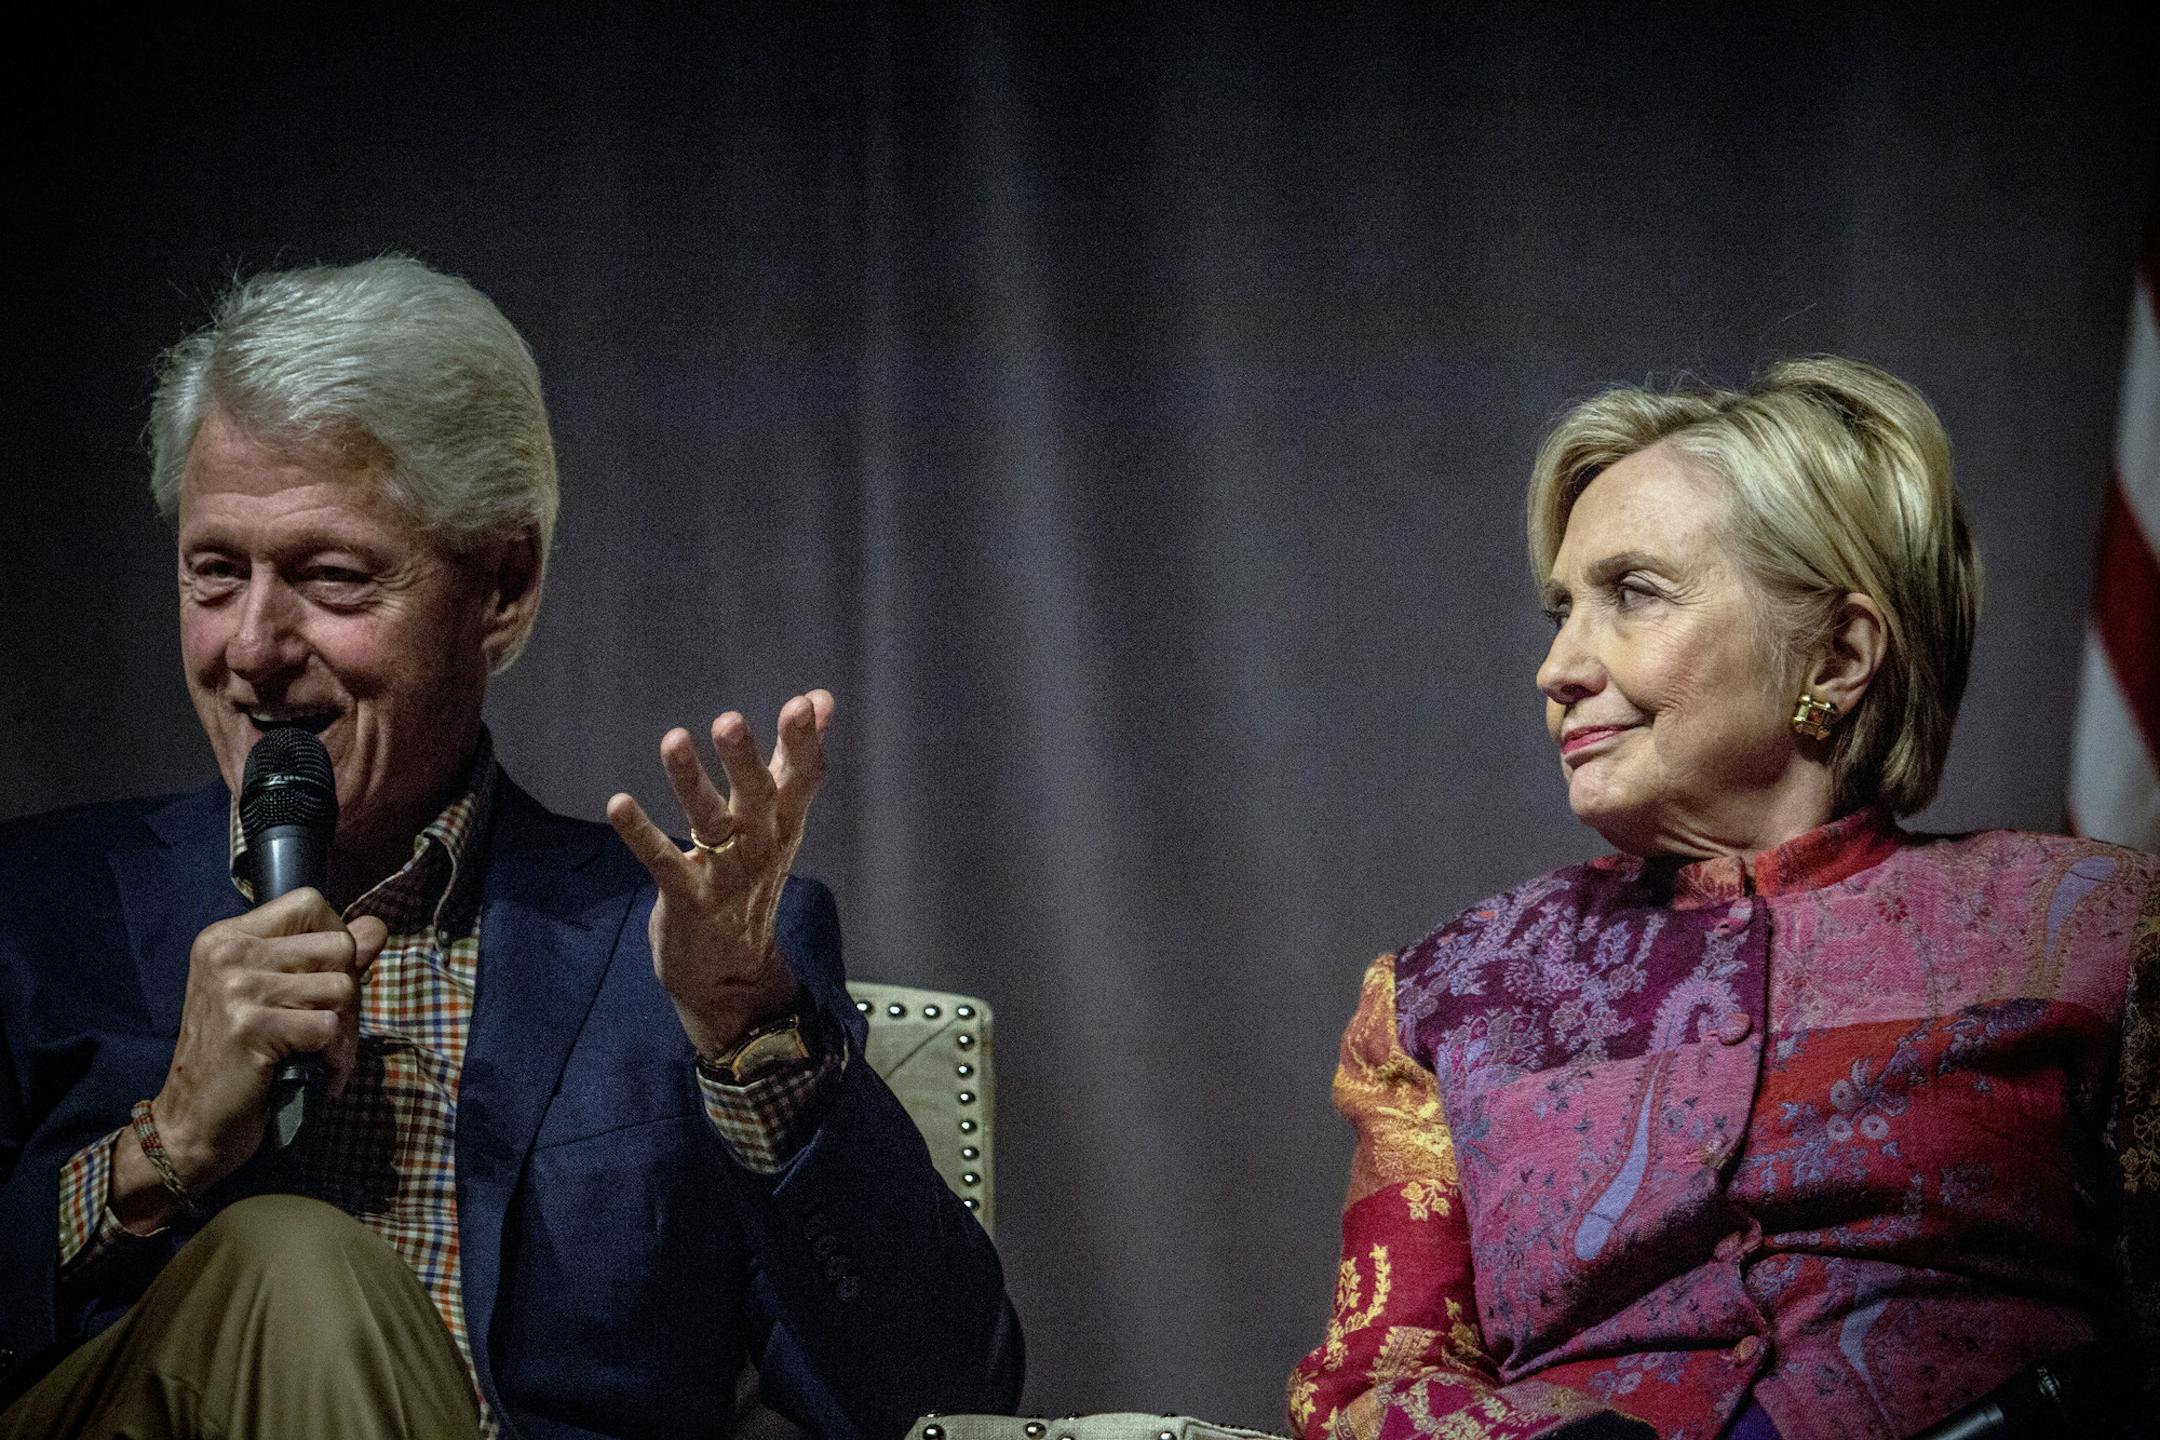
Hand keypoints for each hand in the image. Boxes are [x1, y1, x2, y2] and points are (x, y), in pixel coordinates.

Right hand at [132, 891, 385, 1210]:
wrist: (191, 1123)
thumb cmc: (238, 1058)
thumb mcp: (275, 996)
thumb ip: (326, 959)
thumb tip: (377, 926)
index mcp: (226, 937)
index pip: (310, 902)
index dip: (335, 938)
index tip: (321, 979)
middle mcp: (227, 953)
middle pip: (339, 946)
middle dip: (347, 992)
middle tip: (325, 1028)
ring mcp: (236, 988)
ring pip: (342, 988)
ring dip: (343, 1031)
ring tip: (317, 1053)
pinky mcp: (249, 1027)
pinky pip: (329, 1028)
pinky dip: (332, 1058)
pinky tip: (310, 1073)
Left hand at [606, 689, 833, 1057]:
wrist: (733, 974)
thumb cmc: (751, 882)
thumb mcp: (780, 822)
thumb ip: (793, 762)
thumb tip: (821, 700)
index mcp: (785, 824)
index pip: (803, 780)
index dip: (805, 743)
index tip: (805, 704)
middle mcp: (762, 846)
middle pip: (758, 798)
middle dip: (744, 760)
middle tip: (728, 721)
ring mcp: (726, 874)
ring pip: (710, 823)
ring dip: (690, 782)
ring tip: (673, 740)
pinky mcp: (689, 899)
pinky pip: (664, 861)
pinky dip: (641, 833)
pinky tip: (618, 803)